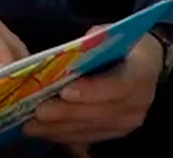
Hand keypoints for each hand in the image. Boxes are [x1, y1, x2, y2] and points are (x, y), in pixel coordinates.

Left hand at [23, 30, 162, 146]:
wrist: (142, 66)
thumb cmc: (121, 46)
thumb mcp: (113, 34)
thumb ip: (98, 38)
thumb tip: (84, 41)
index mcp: (140, 74)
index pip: (118, 86)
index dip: (91, 90)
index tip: (65, 91)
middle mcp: (137, 104)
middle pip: (98, 113)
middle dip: (65, 114)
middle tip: (37, 111)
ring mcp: (125, 122)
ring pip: (88, 128)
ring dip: (58, 128)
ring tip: (30, 124)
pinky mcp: (112, 132)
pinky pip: (85, 136)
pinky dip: (61, 133)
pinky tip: (39, 130)